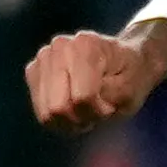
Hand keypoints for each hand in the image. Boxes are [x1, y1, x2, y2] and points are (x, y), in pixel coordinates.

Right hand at [26, 18, 166, 132]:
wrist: (124, 62)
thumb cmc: (131, 77)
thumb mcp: (132, 90)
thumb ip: (110, 95)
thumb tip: (79, 99)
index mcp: (86, 45)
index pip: (82, 98)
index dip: (99, 111)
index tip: (110, 105)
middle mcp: (59, 46)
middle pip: (58, 108)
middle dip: (81, 118)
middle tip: (98, 111)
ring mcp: (43, 57)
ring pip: (47, 113)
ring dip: (70, 120)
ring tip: (87, 109)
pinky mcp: (34, 71)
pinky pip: (41, 112)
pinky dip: (59, 118)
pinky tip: (74, 108)